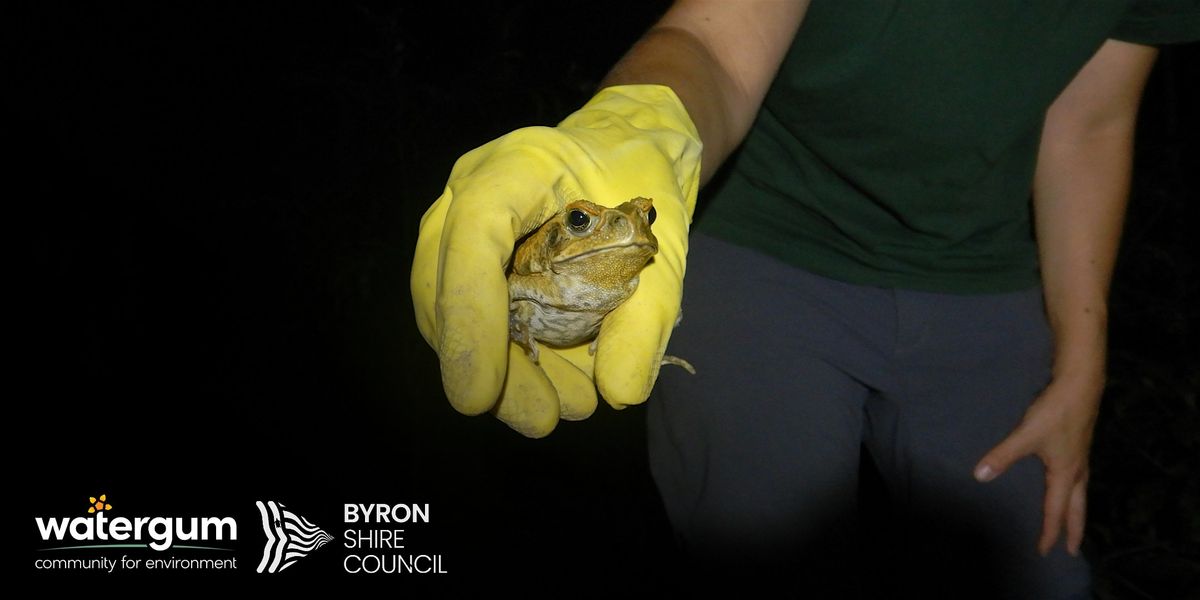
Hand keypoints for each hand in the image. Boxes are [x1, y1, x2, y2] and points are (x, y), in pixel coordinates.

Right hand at [410, 85, 701, 436]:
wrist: (629, 145)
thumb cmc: (644, 178)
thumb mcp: (666, 242)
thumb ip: (648, 313)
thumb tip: (620, 392)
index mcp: (519, 163)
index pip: (475, 231)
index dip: (469, 312)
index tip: (479, 391)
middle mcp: (472, 191)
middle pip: (443, 282)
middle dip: (487, 364)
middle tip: (540, 420)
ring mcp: (463, 226)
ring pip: (452, 310)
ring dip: (503, 372)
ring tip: (565, 411)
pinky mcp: (473, 260)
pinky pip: (478, 317)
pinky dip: (514, 361)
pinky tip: (561, 392)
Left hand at [973, 371, 1103, 555]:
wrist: (1081, 386)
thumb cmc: (1055, 412)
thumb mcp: (1026, 435)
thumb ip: (1002, 456)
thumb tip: (980, 476)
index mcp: (1064, 474)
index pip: (1055, 511)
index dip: (1048, 532)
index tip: (1042, 551)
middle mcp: (1077, 471)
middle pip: (1077, 509)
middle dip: (1074, 530)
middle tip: (1072, 551)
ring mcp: (1082, 459)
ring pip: (1081, 495)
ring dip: (1077, 512)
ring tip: (1074, 524)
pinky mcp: (1081, 446)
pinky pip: (1081, 480)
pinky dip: (1077, 493)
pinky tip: (1070, 486)